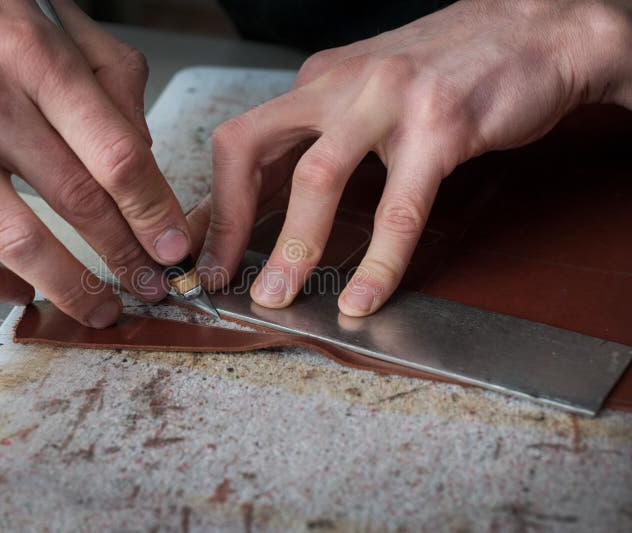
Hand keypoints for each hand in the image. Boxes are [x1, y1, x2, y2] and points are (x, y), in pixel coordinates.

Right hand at [0, 0, 190, 327]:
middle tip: (151, 284)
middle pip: (78, 201)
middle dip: (127, 257)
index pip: (116, 152)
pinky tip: (19, 291)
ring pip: (18, 240)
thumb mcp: (50, 18)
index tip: (174, 245)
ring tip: (99, 308)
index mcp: (34, 57)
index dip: (154, 210)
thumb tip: (145, 150)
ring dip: (70, 287)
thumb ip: (111, 76)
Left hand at [193, 0, 631, 315]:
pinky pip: (399, 209)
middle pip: (252, 148)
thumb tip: (276, 196)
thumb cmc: (448, 71)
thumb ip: (322, 135)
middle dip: (228, 220)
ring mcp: (388, 103)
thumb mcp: (367, 92)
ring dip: (292, 247)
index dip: (215, 202)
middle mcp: (341, 85)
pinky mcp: (440, 128)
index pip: (241, 141)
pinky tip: (363, 296)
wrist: (535, 32)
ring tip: (279, 296)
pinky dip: (378, 261)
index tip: (203, 251)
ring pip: (318, 180)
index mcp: (317, 81)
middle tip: (221, 277)